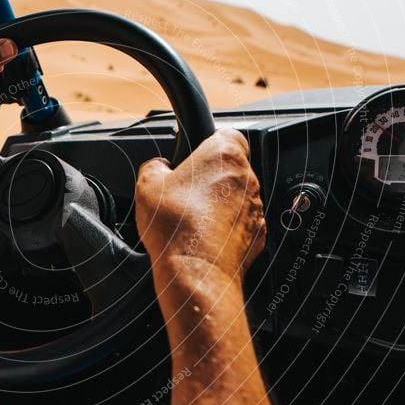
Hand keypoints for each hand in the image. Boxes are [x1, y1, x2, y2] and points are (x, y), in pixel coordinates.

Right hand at [135, 129, 265, 277]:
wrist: (195, 272)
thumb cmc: (176, 227)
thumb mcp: (146, 184)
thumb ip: (154, 165)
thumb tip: (158, 166)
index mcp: (224, 155)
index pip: (226, 133)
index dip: (207, 142)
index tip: (193, 155)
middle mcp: (247, 178)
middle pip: (231, 167)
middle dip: (210, 176)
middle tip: (184, 191)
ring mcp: (255, 208)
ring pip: (237, 196)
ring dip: (218, 203)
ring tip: (190, 218)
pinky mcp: (257, 235)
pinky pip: (240, 223)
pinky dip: (225, 228)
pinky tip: (202, 237)